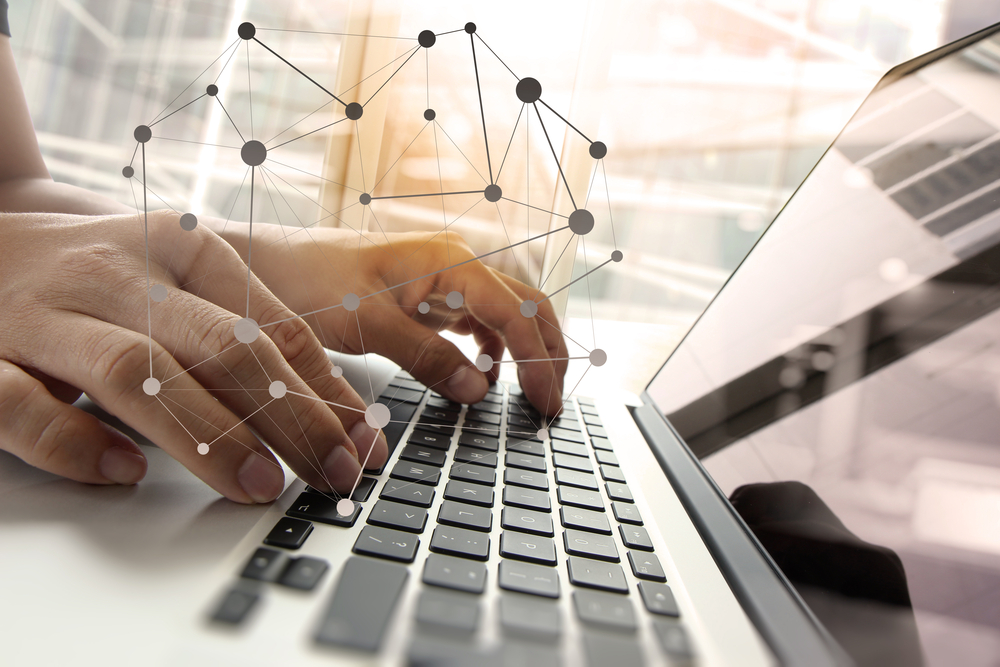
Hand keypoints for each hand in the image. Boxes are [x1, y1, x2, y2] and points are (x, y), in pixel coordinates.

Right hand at [0, 210, 387, 501]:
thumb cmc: (97, 278)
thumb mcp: (178, 285)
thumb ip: (249, 339)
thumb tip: (339, 411)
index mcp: (176, 247)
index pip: (268, 323)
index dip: (323, 389)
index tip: (360, 444)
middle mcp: (116, 272)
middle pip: (218, 345)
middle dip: (286, 415)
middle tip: (328, 474)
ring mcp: (44, 313)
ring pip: (135, 370)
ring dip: (206, 434)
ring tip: (256, 485)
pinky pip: (22, 404)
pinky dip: (74, 443)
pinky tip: (123, 472)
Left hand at [237, 224, 568, 415]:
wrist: (267, 263)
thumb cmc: (308, 279)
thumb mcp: (366, 323)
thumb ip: (425, 357)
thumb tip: (478, 390)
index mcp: (450, 261)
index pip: (516, 313)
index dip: (539, 361)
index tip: (546, 404)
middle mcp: (456, 266)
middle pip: (527, 308)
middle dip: (548, 353)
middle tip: (553, 405)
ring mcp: (445, 281)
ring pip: (507, 315)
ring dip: (526, 352)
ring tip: (533, 395)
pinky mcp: (429, 298)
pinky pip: (478, 323)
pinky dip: (493, 350)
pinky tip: (486, 375)